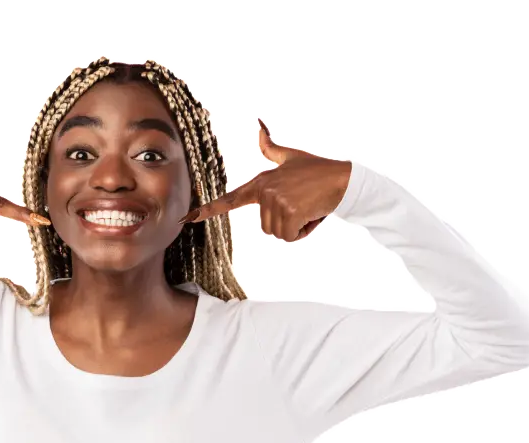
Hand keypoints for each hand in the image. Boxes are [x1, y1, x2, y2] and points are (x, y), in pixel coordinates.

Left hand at [180, 118, 350, 242]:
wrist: (342, 179)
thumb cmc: (316, 170)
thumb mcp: (289, 156)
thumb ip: (269, 145)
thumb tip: (258, 121)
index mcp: (260, 182)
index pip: (229, 200)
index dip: (207, 210)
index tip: (186, 219)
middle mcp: (264, 192)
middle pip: (266, 227)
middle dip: (287, 222)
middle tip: (302, 204)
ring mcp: (275, 202)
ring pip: (278, 233)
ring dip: (296, 226)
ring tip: (307, 207)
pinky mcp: (288, 212)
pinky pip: (289, 236)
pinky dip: (303, 231)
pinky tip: (312, 214)